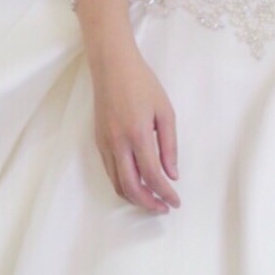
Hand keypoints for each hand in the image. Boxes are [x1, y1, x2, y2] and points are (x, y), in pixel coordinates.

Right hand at [86, 27, 179, 214]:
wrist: (111, 66)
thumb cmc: (142, 84)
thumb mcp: (165, 111)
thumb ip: (169, 145)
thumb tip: (172, 174)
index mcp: (138, 135)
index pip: (152, 176)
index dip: (165, 194)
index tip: (175, 202)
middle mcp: (118, 144)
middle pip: (130, 187)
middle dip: (148, 203)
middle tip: (163, 208)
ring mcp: (104, 144)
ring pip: (116, 183)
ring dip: (134, 197)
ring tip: (152, 200)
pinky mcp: (98, 141)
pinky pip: (109, 171)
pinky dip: (123, 184)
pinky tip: (137, 183)